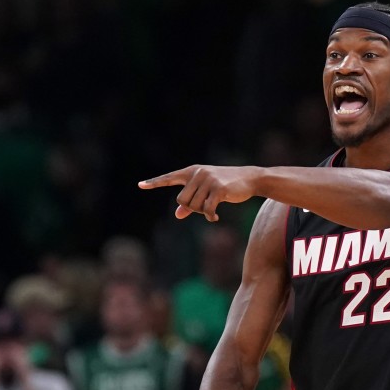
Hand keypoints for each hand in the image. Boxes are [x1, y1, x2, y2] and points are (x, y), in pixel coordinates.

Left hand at [139, 165, 259, 221]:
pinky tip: (216, 218)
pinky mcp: (218, 189)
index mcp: (192, 171)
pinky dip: (210, 217)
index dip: (154, 183)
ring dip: (203, 212)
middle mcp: (197, 173)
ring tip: (213, 208)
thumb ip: (190, 202)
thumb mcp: (206, 192)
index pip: (170, 178)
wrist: (249, 179)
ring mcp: (208, 180)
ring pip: (194, 206)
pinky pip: (207, 210)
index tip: (140, 185)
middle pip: (182, 200)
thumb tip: (177, 214)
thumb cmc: (226, 185)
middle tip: (205, 207)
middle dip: (192, 209)